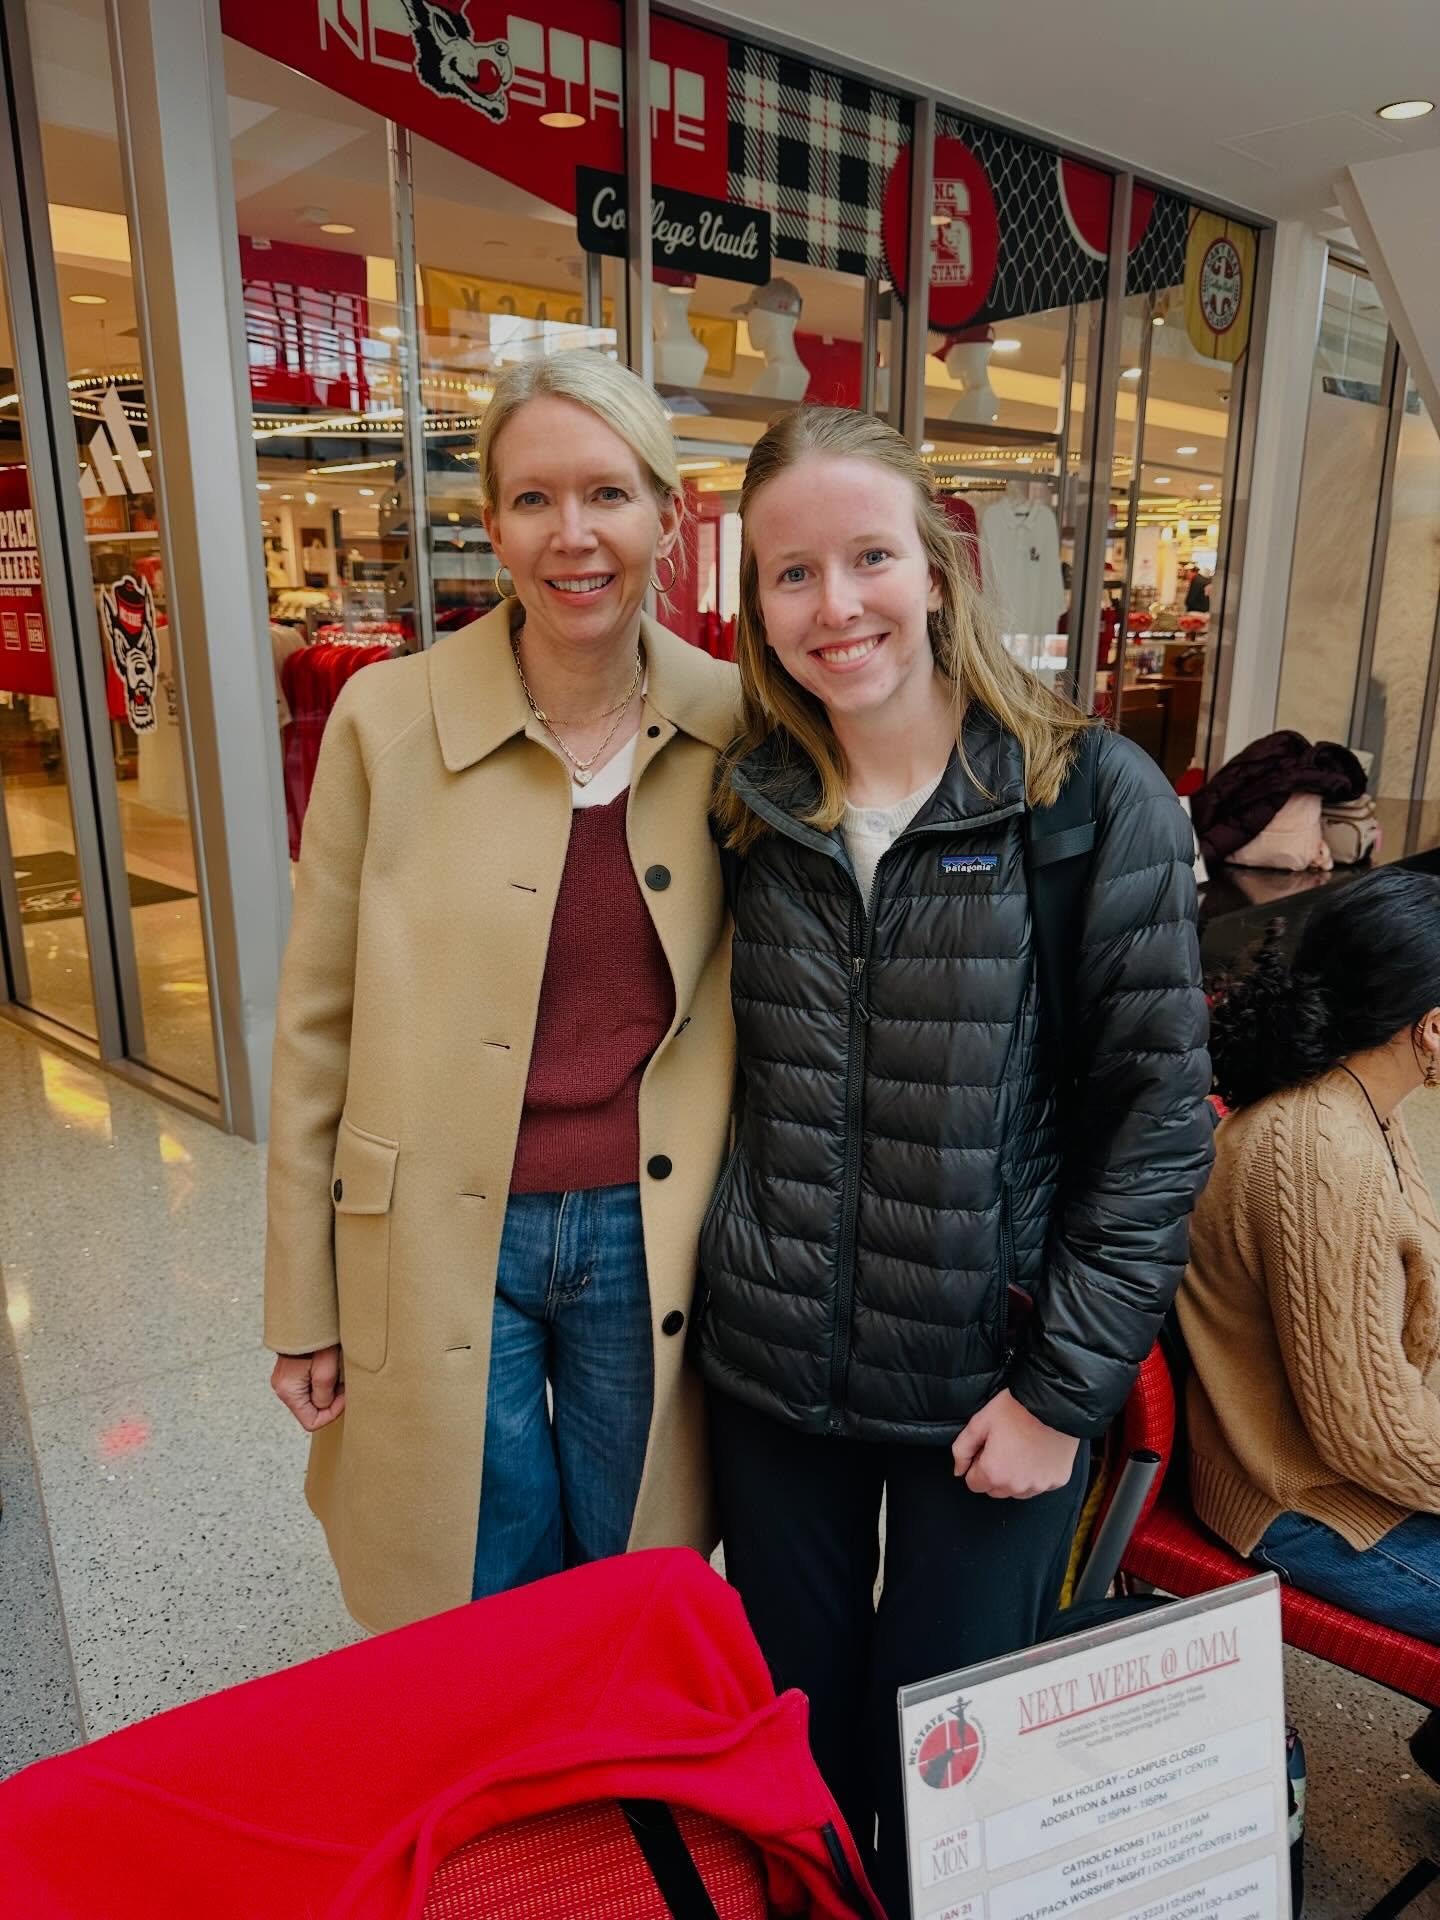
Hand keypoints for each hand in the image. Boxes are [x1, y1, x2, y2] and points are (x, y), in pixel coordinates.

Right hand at [270, 1345, 345, 1430]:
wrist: (307, 1317)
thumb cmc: (316, 1342)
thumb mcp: (326, 1372)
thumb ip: (324, 1396)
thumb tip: (324, 1407)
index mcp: (288, 1392)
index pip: (311, 1422)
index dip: (331, 1414)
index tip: (343, 1397)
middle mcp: (282, 1388)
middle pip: (310, 1410)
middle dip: (330, 1401)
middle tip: (342, 1384)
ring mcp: (285, 1380)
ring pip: (311, 1399)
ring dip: (327, 1391)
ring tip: (336, 1374)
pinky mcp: (291, 1372)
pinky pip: (308, 1387)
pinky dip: (321, 1383)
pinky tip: (329, 1370)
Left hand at [951, 1389, 1077, 1498]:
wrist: (1054, 1402)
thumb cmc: (1016, 1409)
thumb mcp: (980, 1422)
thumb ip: (962, 1449)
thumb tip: (959, 1471)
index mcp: (993, 1473)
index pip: (973, 1484)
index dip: (976, 1465)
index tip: (986, 1448)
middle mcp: (1016, 1486)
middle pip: (995, 1490)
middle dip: (994, 1473)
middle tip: (1003, 1446)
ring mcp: (1039, 1485)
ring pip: (1017, 1491)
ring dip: (1015, 1477)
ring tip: (1021, 1448)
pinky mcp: (1057, 1481)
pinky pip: (1040, 1484)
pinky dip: (1037, 1473)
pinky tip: (1038, 1452)